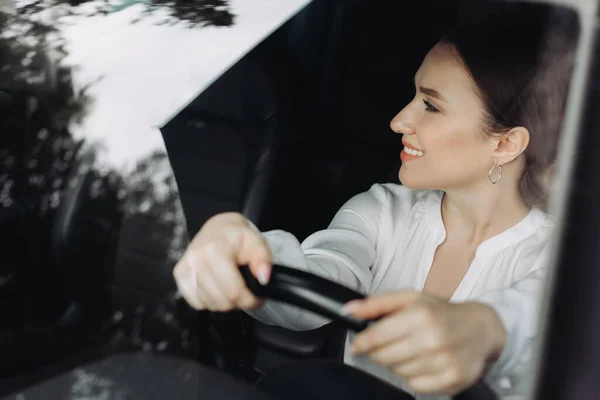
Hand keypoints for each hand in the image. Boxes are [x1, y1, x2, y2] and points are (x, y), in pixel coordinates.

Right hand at [173, 212, 271, 310]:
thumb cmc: (236, 236)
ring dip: (225, 302)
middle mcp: (196, 260)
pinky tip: (217, 286)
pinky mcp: (180, 277)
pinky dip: (211, 300)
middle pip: (222, 302)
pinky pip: (198, 303)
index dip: (250, 300)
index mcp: (215, 250)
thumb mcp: (256, 242)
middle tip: (246, 291)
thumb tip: (263, 279)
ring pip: (210, 305)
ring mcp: (185, 269)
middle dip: (239, 302)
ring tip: (232, 286)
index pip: (233, 292)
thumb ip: (263, 260)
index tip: (258, 297)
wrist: (216, 228)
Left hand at [346, 292, 505, 394]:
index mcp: (420, 315)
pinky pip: (415, 386)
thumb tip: (348, 310)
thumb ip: (376, 304)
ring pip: (397, 373)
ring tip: (410, 351)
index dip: (361, 343)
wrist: (481, 328)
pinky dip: (413, 377)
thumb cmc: (441, 312)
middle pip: (384, 357)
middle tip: (389, 345)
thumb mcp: (409, 299)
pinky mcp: (451, 380)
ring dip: (396, 364)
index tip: (357, 345)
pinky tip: (422, 363)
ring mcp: (443, 362)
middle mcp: (432, 339)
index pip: (377, 336)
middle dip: (379, 352)